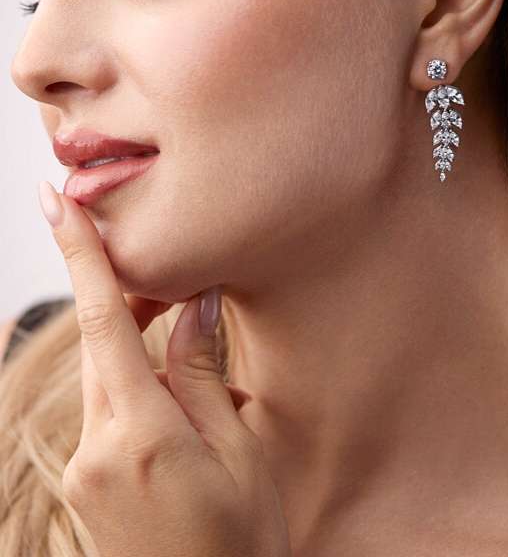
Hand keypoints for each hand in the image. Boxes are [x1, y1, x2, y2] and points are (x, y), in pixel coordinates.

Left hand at [37, 180, 291, 556]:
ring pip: (105, 375)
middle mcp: (98, 448)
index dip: (79, 253)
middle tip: (174, 280)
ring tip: (193, 353)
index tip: (53, 200)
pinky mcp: (86, 483)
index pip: (101, 320)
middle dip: (128, 299)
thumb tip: (192, 298)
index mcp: (143, 434)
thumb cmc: (241, 544)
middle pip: (101, 342)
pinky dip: (138, 388)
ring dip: (137, 345)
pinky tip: (186, 411)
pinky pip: (109, 411)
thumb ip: (203, 371)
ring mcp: (85, 469)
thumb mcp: (239, 453)